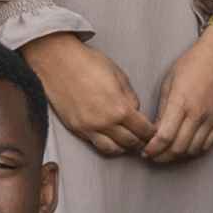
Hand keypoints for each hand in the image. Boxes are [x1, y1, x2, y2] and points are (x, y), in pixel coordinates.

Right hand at [25, 32, 154, 158]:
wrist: (58, 62)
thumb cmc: (89, 63)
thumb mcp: (119, 76)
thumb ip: (130, 97)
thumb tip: (135, 111)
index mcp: (120, 109)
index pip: (143, 130)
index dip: (151, 132)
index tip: (153, 131)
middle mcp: (105, 123)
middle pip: (130, 143)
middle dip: (141, 142)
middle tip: (144, 138)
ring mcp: (89, 128)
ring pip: (112, 149)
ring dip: (123, 147)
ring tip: (127, 141)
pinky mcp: (76, 128)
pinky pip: (95, 144)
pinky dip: (106, 144)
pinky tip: (110, 137)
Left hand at [147, 23, 212, 165]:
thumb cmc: (192, 64)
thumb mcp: (169, 82)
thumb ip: (163, 109)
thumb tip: (156, 130)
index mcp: (181, 102)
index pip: (165, 136)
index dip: (153, 148)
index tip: (145, 151)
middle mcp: (198, 114)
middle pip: (178, 147)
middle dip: (162, 156)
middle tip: (152, 156)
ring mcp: (212, 119)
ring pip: (193, 150)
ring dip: (177, 156)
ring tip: (167, 154)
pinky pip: (207, 145)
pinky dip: (194, 151)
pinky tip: (185, 148)